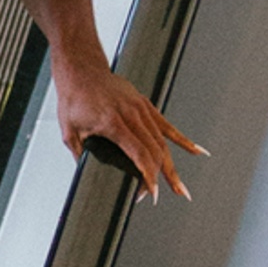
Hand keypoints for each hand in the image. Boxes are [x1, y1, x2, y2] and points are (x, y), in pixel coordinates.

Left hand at [53, 59, 204, 202]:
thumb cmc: (74, 99)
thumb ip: (81, 156)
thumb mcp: (69, 132)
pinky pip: (167, 126)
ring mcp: (141, 109)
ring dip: (171, 168)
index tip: (149, 192)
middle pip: (154, 151)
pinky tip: (198, 152)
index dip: (147, 175)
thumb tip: (86, 177)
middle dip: (157, 178)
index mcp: (113, 122)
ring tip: (180, 189)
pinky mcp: (145, 105)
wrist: (81, 70)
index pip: (138, 153)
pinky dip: (183, 141)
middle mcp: (131, 114)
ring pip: (163, 142)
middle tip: (153, 196)